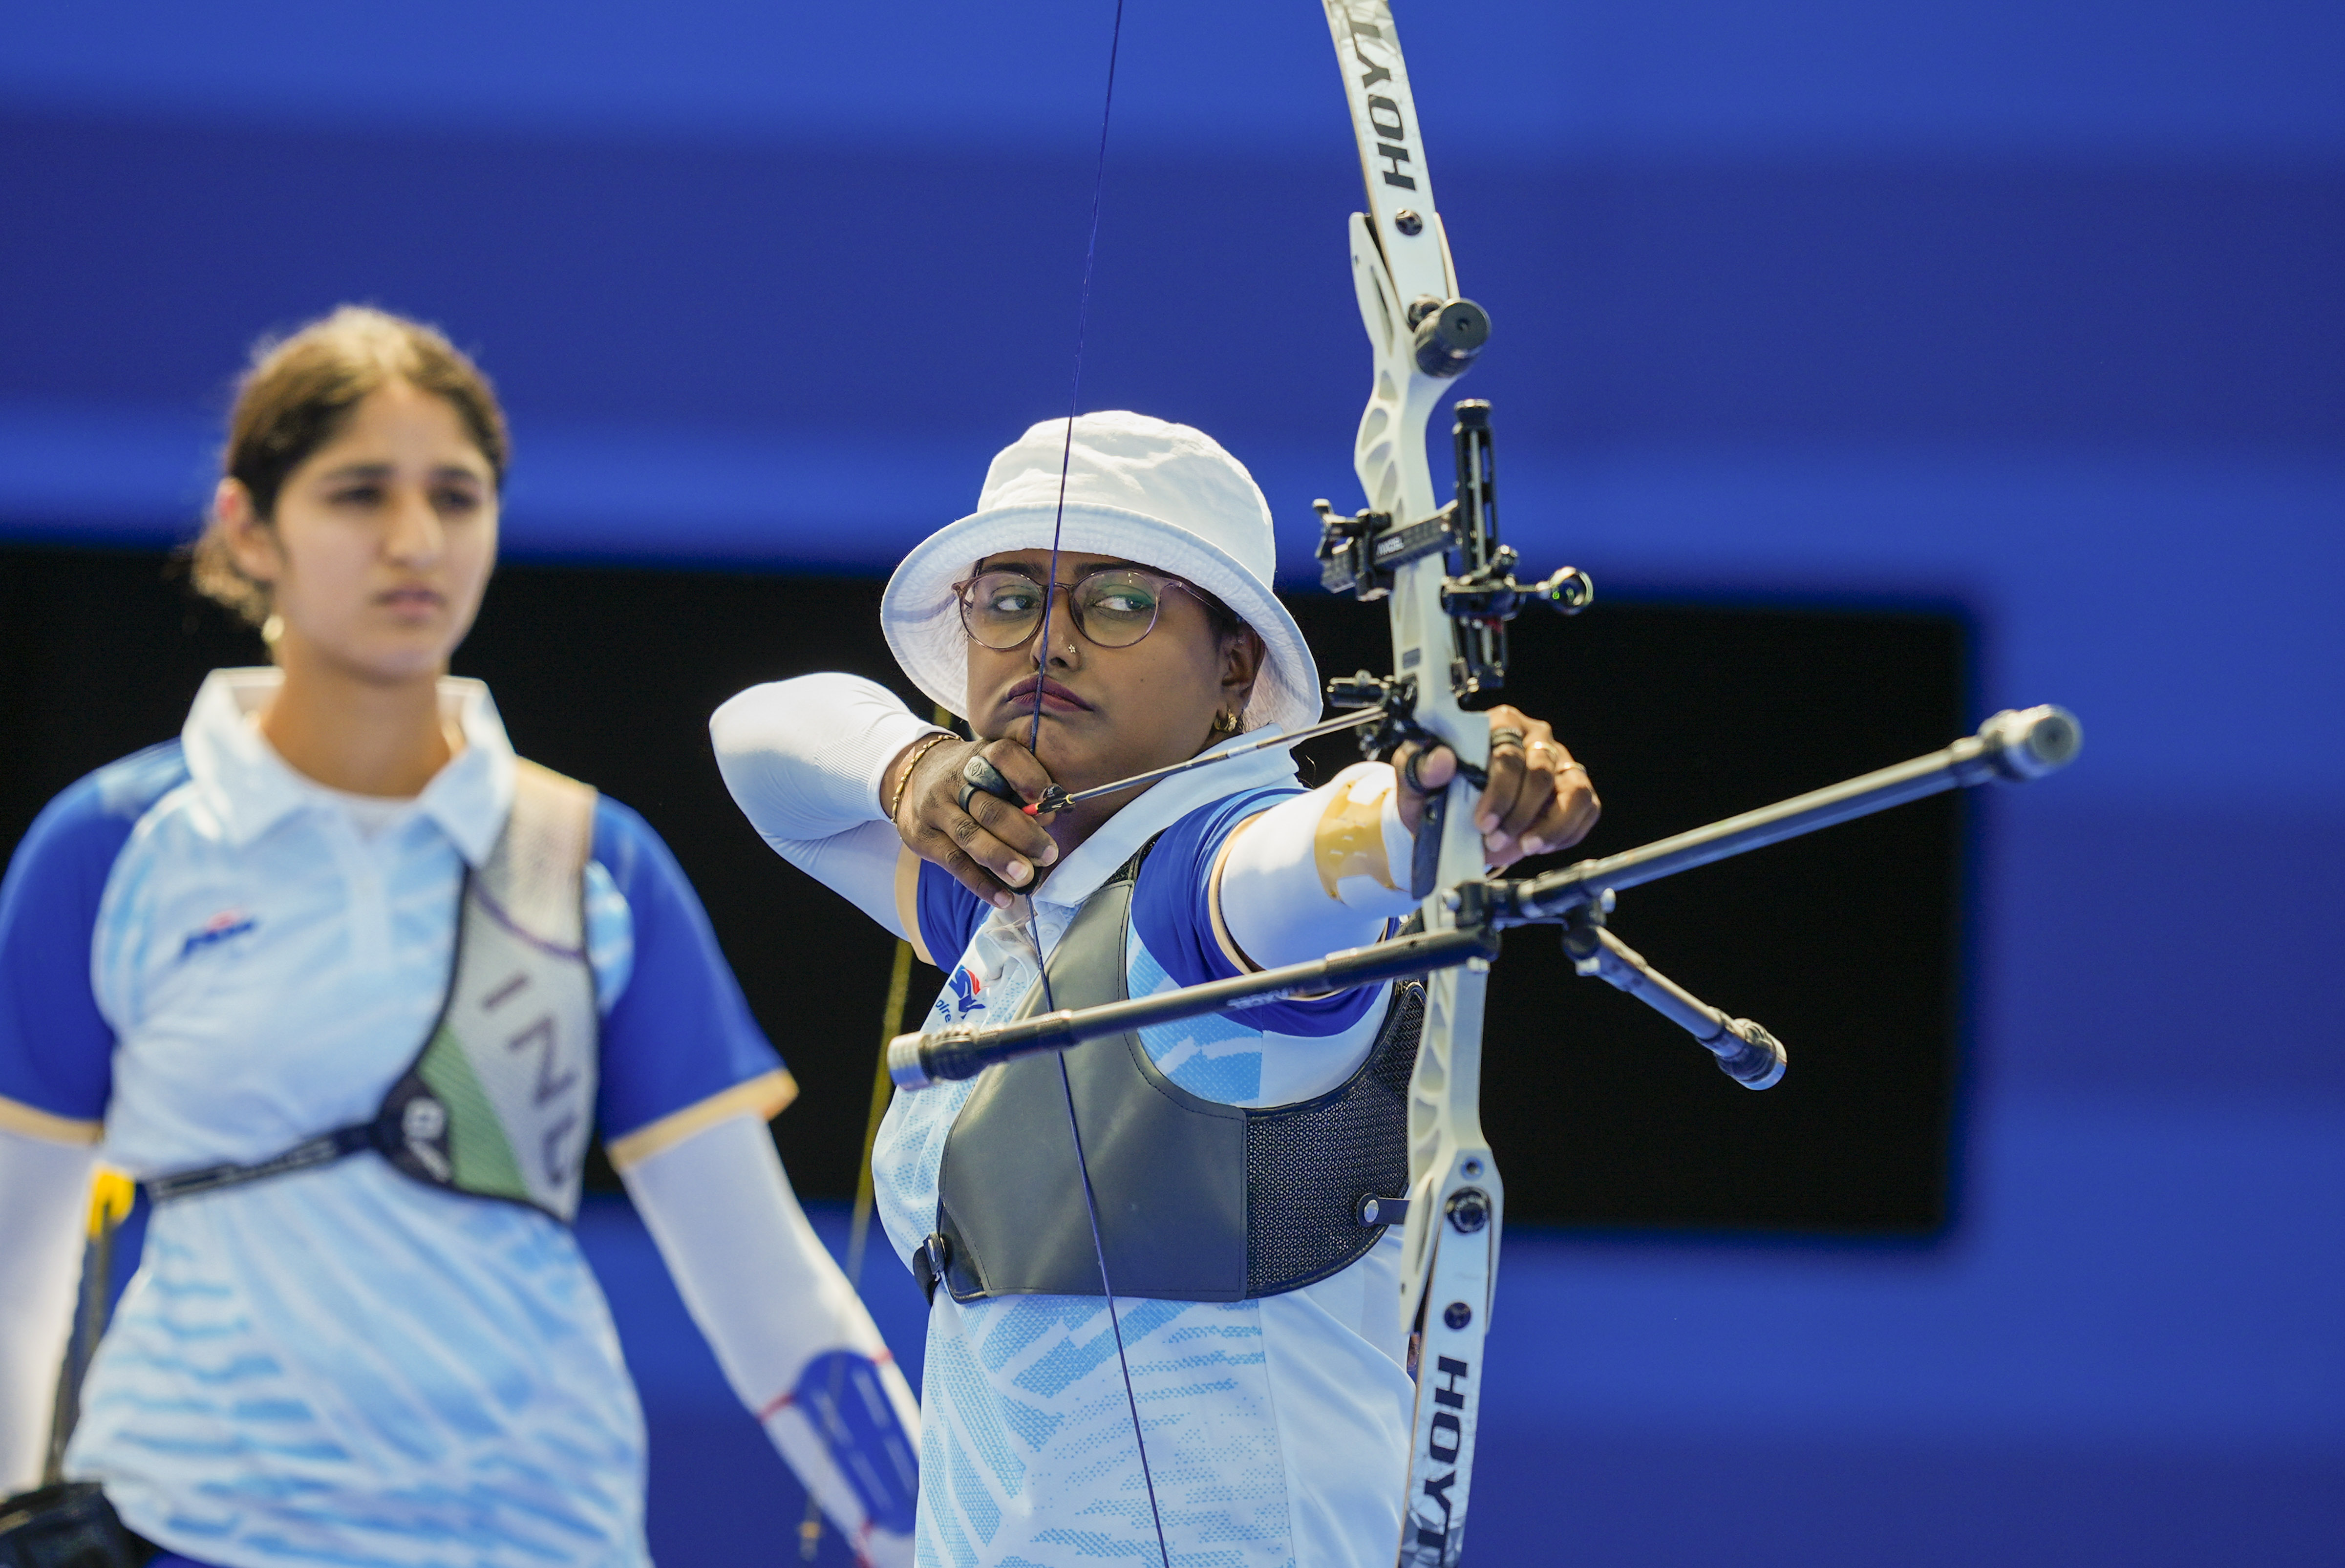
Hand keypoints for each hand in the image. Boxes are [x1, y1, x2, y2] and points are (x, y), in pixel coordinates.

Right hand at [883, 735, 1061, 909]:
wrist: (913, 776)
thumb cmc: (971, 778)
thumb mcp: (993, 768)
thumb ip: (1021, 788)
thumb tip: (1049, 819)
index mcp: (980, 756)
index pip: (1005, 757)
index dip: (1030, 779)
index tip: (1050, 803)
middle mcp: (954, 780)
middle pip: (989, 807)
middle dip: (1023, 834)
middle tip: (1049, 854)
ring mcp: (935, 808)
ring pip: (969, 836)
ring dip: (1001, 859)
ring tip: (1025, 878)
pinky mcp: (922, 836)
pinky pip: (954, 863)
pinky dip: (981, 883)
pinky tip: (1003, 897)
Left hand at [1392, 704, 1599, 869]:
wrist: (1447, 814)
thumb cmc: (1435, 790)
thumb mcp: (1416, 780)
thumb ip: (1421, 768)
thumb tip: (1442, 759)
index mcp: (1498, 723)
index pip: (1507, 753)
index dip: (1498, 792)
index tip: (1482, 823)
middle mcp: (1534, 737)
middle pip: (1540, 773)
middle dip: (1519, 814)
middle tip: (1495, 841)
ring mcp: (1559, 762)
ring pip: (1574, 791)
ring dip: (1553, 826)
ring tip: (1526, 847)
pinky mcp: (1574, 787)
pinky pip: (1587, 809)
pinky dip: (1567, 832)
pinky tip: (1540, 845)